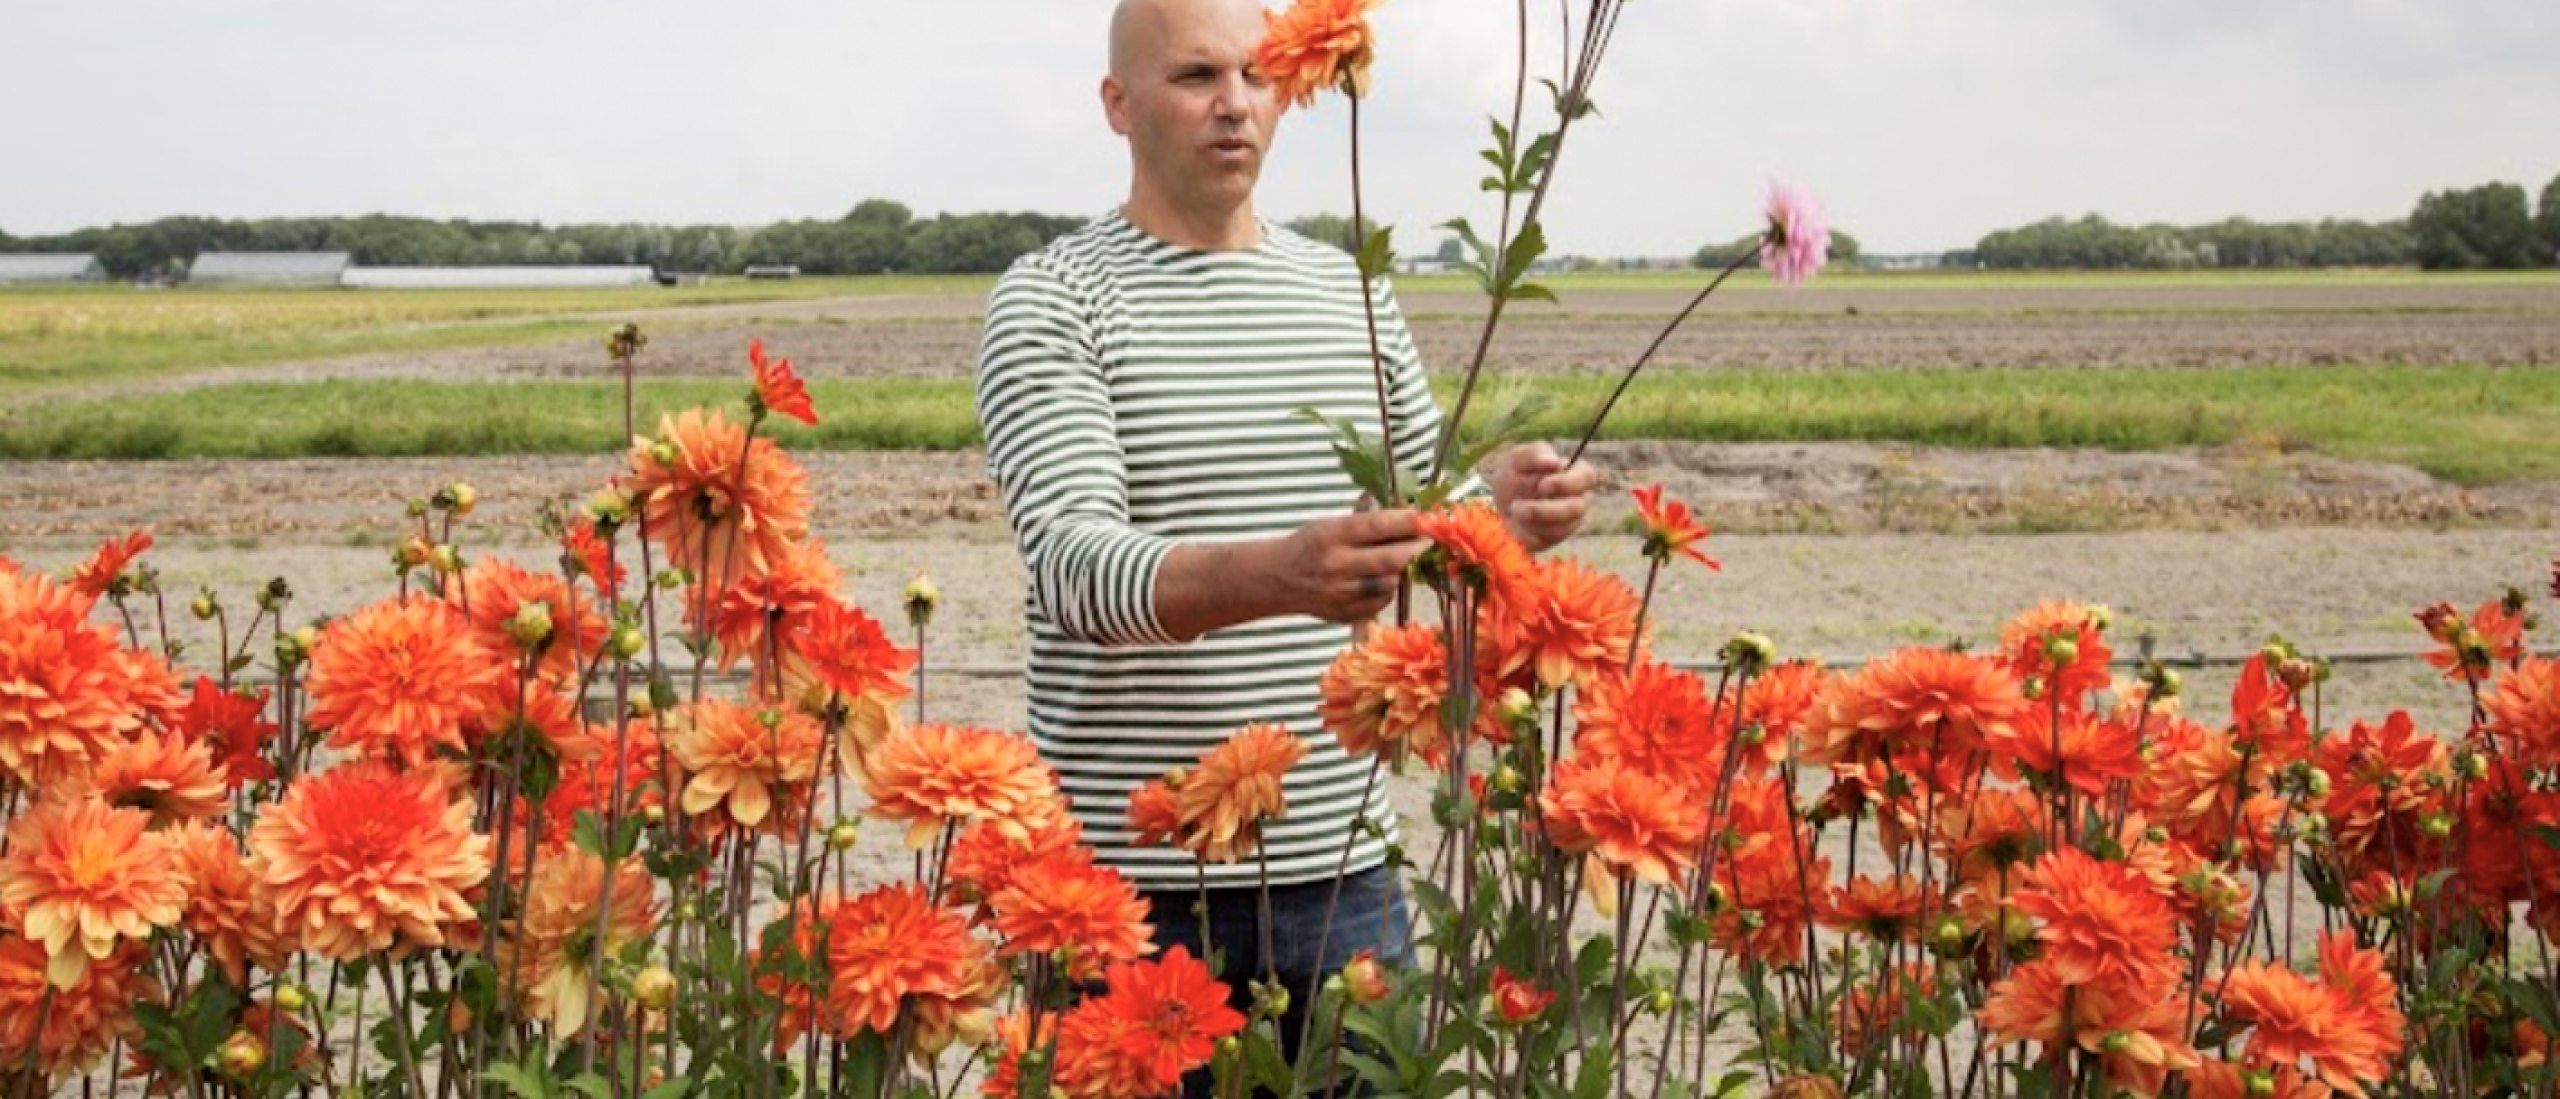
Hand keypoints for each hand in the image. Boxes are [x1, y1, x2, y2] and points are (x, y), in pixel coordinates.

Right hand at [1273, 507, 1428, 623]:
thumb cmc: (1309, 546)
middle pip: (1391, 559)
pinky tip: (1379, 579)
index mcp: (1330, 535)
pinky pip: (1381, 602)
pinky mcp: (1346, 614)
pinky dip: (1387, 589)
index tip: (1427, 519)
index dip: (1408, 522)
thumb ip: (1366, 520)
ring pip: (1390, 582)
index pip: (1378, 526)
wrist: (1278, 579)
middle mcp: (1336, 565)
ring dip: (1400, 570)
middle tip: (1427, 541)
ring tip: (1398, 559)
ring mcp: (1341, 593)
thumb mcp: (1330, 523)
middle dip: (1416, 548)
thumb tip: (1407, 513)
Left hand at [1491, 443, 1601, 552]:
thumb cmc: (1515, 474)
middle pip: (1577, 508)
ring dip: (1532, 521)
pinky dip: (1527, 532)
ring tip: (1514, 509)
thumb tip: (1554, 462)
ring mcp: (1570, 521)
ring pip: (1562, 528)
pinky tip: (1517, 522)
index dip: (1568, 483)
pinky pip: (1546, 540)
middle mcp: (1579, 498)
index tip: (1543, 485)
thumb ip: (1534, 454)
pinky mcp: (1555, 538)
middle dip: (1545, 510)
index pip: (1588, 477)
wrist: (1499, 501)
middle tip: (1517, 506)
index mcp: (1576, 473)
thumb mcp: (1517, 459)